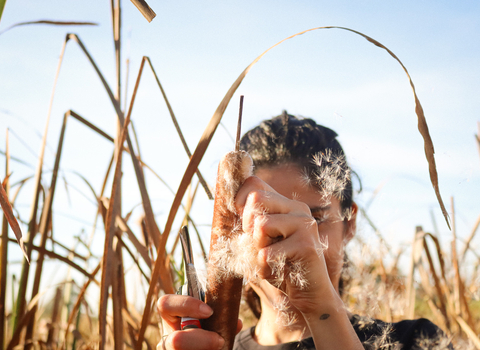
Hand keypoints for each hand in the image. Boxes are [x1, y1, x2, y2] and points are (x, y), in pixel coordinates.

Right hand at [157, 294, 241, 349]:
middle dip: (202, 340)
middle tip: (220, 340)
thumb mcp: (208, 321)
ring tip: (220, 346)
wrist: (203, 345)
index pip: (166, 304)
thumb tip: (236, 323)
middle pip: (175, 341)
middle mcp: (167, 337)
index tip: (209, 311)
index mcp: (172, 318)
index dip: (186, 305)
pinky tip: (218, 349)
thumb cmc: (206, 330)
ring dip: (205, 349)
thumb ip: (219, 318)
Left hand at [234, 175, 340, 314]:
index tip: (246, 227)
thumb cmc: (277, 267)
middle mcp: (298, 208)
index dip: (239, 203)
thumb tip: (225, 201)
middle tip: (261, 246)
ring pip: (261, 226)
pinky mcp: (307, 245)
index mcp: (285, 204)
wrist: (305, 298)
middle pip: (256, 199)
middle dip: (248, 226)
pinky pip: (267, 254)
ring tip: (273, 260)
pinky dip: (265, 270)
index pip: (253, 183)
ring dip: (258, 251)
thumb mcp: (257, 241)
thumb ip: (247, 221)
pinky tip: (280, 273)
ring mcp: (305, 224)